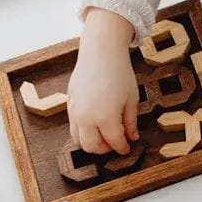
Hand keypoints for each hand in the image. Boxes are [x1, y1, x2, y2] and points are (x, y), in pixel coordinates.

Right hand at [67, 9, 139, 153]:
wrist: (100, 51)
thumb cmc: (119, 72)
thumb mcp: (131, 98)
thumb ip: (130, 121)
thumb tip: (132, 137)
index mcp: (105, 117)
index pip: (114, 142)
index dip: (122, 148)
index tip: (127, 148)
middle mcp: (87, 117)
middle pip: (92, 147)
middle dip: (105, 149)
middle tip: (115, 143)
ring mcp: (75, 111)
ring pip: (78, 140)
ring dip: (91, 142)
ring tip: (104, 135)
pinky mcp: (69, 104)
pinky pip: (73, 126)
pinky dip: (83, 131)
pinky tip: (95, 123)